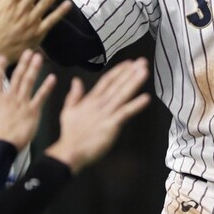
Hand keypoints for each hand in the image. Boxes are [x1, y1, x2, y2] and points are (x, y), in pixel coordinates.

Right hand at [0, 50, 55, 150]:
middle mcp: (10, 98)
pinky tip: (51, 78)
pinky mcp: (32, 111)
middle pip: (17, 77)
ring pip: (28, 82)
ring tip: (38, 58)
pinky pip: (41, 96)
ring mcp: (22, 103)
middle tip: (28, 51)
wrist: (2, 146)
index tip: (2, 57)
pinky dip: (46, 87)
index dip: (0, 67)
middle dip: (23, 63)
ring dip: (34, 68)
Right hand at [45, 58, 150, 173]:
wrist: (70, 152)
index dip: (118, 71)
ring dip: (134, 82)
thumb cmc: (70, 134)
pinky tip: (146, 98)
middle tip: (142, 61)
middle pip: (117, 84)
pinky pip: (125, 113)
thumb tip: (76, 80)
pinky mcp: (112, 124)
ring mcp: (107, 113)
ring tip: (144, 71)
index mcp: (91, 100)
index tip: (129, 63)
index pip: (106, 81)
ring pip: (122, 94)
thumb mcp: (68, 110)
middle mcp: (100, 103)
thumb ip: (74, 95)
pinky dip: (135, 105)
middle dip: (130, 72)